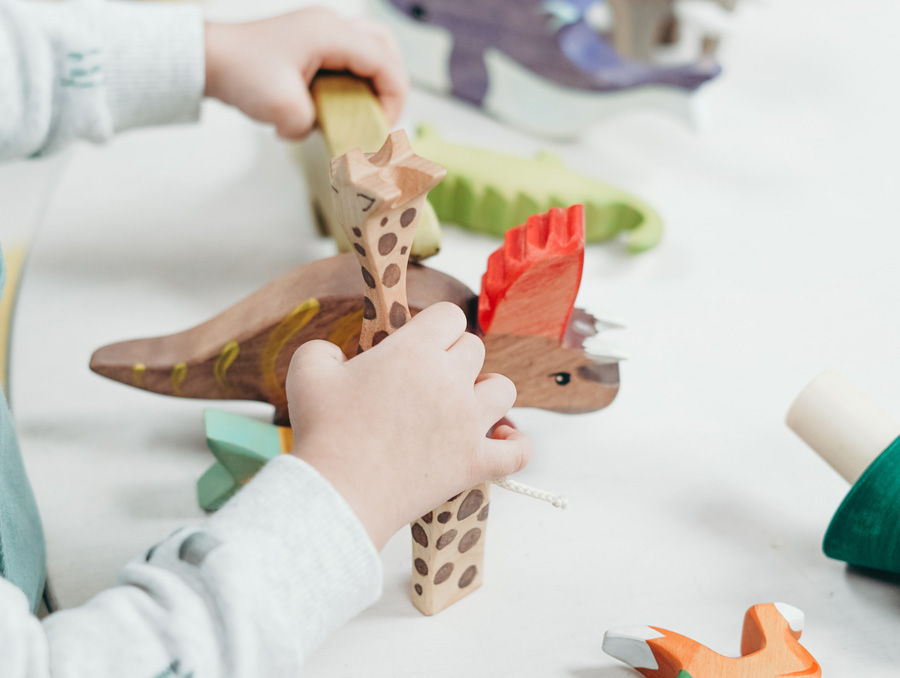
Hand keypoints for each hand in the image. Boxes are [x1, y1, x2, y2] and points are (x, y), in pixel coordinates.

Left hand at [204, 7, 408, 138]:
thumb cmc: (239, 71)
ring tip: (360, 113)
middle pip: (385, 48)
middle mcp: (329, 26)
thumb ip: (313, 125)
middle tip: (380, 116)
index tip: (384, 127)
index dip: (394, 98)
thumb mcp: (283, 110)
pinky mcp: (309, 44)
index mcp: (330, 34)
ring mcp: (319, 32)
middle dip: (390, 85)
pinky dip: (350, 82)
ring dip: (371, 83)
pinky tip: (334, 105)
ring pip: (368, 51)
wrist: (206, 59)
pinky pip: (345, 59)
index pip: (385, 62)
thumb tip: (320, 129)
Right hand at [286, 303, 532, 549]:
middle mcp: (450, 381)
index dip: (434, 326)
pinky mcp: (474, 462)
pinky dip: (515, 444)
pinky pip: (518, 451)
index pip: (448, 316)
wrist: (339, 493)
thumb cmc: (324, 432)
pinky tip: (501, 439)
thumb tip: (337, 355)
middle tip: (427, 378)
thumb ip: (323, 349)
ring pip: (504, 390)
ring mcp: (468, 423)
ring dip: (487, 391)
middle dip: (453, 357)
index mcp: (415, 352)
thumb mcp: (308, 372)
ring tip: (464, 403)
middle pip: (474, 349)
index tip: (419, 342)